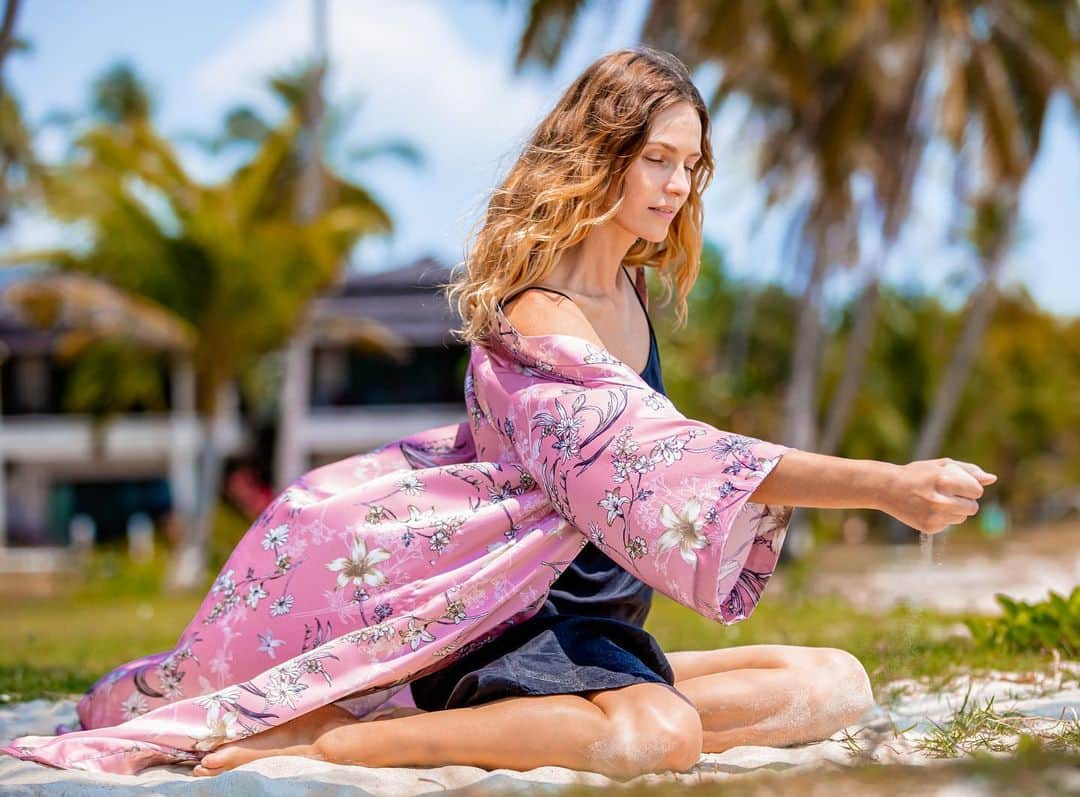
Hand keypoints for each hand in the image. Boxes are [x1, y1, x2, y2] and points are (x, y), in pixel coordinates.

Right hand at [881, 458, 997, 534]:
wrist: (886, 488)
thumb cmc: (917, 474)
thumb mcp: (941, 466)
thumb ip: (969, 471)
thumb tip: (992, 479)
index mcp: (943, 480)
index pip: (976, 491)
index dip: (969, 487)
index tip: (956, 484)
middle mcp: (939, 500)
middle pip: (972, 508)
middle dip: (964, 501)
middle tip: (946, 494)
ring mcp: (933, 516)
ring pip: (962, 518)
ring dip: (955, 510)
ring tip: (936, 501)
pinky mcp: (928, 527)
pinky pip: (949, 524)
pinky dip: (943, 518)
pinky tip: (927, 509)